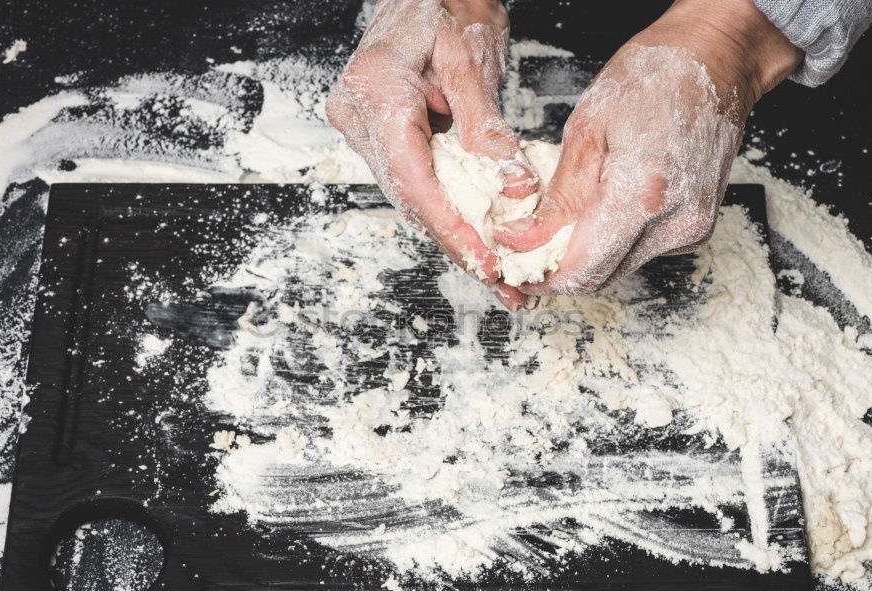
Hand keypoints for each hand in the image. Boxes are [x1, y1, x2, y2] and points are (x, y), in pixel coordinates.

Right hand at [326, 0, 537, 310]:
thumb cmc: (445, 4)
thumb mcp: (471, 61)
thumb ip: (487, 128)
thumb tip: (514, 186)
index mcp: (375, 88)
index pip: (411, 174)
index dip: (449, 225)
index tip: (484, 260)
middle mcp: (357, 114)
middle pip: (408, 197)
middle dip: (456, 244)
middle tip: (500, 282)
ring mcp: (362, 128)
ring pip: (411, 199)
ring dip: (452, 237)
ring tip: (495, 274)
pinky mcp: (377, 137)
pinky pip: (414, 184)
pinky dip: (446, 213)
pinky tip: (474, 241)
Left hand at [494, 0, 802, 294]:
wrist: (713, 60)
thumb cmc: (652, 79)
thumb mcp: (585, 131)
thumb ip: (557, 199)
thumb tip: (522, 240)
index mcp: (643, 195)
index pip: (582, 271)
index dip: (540, 275)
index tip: (513, 262)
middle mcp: (674, 222)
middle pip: (600, 278)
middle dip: (558, 268)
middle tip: (528, 243)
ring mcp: (691, 229)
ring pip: (619, 268)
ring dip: (585, 254)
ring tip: (562, 219)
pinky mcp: (696, 229)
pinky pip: (641, 251)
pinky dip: (613, 240)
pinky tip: (603, 208)